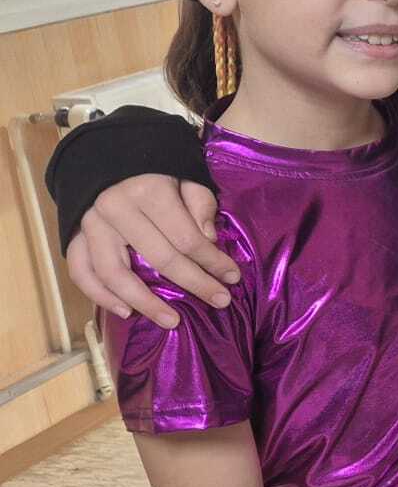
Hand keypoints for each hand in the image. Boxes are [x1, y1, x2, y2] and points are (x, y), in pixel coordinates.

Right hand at [66, 175, 233, 327]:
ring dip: (145, 302)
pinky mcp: (74, 238)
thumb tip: (208, 239)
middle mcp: (115, 209)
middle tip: (219, 301)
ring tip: (172, 320)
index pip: (186, 237)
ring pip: (115, 273)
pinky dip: (100, 296)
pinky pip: (81, 273)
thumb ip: (200, 205)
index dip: (212, 261)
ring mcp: (91, 226)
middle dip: (194, 283)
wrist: (111, 166)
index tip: (233, 278)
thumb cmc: (158, 178)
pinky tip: (125, 312)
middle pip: (159, 258)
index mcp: (148, 192)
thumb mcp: (187, 178)